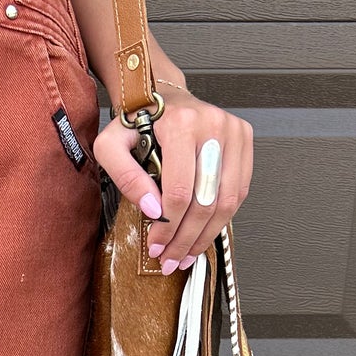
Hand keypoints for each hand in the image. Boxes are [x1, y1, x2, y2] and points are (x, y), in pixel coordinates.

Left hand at [92, 85, 252, 273]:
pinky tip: (203, 234)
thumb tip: (152, 209)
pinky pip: (239, 190)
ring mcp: (234, 132)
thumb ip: (125, 177)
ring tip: (186, 255)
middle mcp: (213, 125)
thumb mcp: (111, 146)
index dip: (168, 226)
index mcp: (181, 124)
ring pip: (227, 200)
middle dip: (186, 238)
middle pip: (206, 200)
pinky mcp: (244, 139)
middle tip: (170, 260)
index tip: (155, 245)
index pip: (180, 190)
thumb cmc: (136, 122)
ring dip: (206, 236)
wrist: (160, 96)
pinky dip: (222, 219)